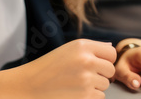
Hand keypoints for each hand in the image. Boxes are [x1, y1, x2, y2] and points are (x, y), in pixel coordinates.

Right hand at [0, 39, 115, 98]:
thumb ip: (91, 48)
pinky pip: (99, 97)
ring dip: (95, 87)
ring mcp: (86, 79)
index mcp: (82, 46)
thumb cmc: (48, 67)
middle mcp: (86, 60)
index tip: (98, 64)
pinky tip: (75, 93)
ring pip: (105, 85)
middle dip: (102, 75)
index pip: (111, 53)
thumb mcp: (68, 50)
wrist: (29, 86)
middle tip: (85, 76)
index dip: (106, 60)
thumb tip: (111, 47)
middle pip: (111, 70)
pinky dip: (90, 97)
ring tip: (76, 84)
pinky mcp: (85, 96)